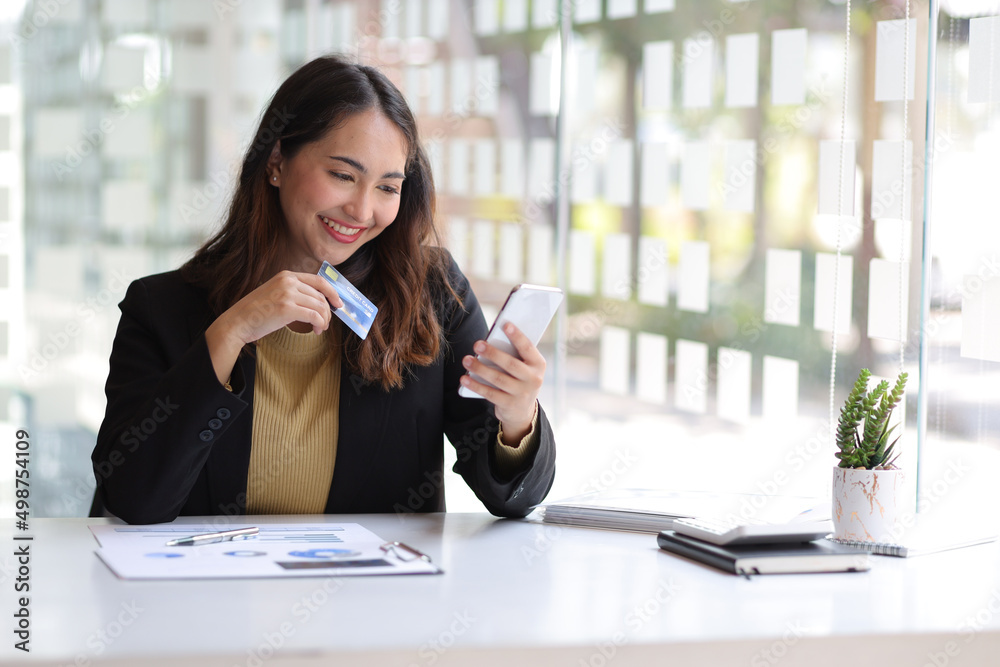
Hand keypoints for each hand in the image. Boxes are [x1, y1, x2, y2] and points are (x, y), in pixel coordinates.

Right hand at [204, 271, 343, 385]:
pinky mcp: (287, 309)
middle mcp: (288, 281)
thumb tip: (318, 303)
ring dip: (324, 320)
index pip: (319, 280)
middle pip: (321, 296)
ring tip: (319, 328)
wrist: (238, 321)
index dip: (332, 292)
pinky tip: (316, 330)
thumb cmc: (256, 312)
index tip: (338, 303)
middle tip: (325, 323)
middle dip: (327, 312)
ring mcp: (287, 294)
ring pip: (320, 307)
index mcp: (286, 275)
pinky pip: (314, 316)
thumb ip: (294, 292)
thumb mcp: (275, 293)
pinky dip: (320, 325)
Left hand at [460, 323, 544, 446]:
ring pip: (498, 379)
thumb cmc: (519, 379)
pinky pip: (490, 393)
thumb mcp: (524, 367)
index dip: (517, 336)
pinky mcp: (509, 405)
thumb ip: (514, 355)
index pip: (528, 347)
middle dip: (493, 353)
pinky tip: (465, 379)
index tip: (505, 324)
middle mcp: (533, 379)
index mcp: (538, 364)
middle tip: (477, 344)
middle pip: (511, 364)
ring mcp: (522, 394)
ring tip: (466, 360)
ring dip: (480, 369)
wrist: (522, 411)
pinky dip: (476, 385)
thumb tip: (490, 341)